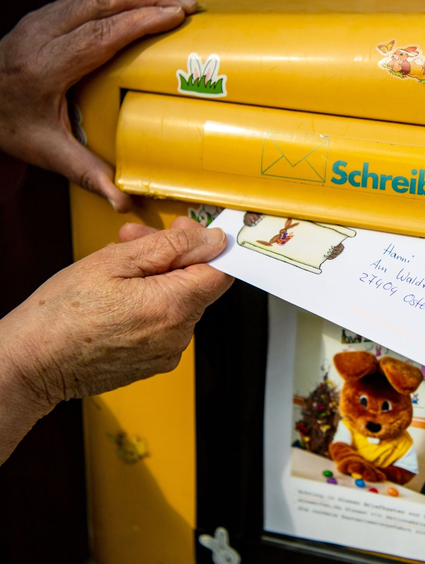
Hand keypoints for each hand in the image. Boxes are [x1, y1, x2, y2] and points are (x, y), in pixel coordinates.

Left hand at [0, 0, 196, 211]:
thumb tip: (124, 202)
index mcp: (44, 68)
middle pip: (100, 2)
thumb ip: (89, 175)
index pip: (99, 35)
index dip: (140, 22)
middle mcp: (40, 35)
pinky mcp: (46, 16)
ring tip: (176, 1)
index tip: (174, 17)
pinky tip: (145, 0)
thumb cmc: (13, 128)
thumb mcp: (49, 153)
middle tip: (187, 6)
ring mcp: (41, 20)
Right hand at [0, 217, 231, 426]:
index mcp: (174, 307)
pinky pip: (165, 324)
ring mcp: (167, 353)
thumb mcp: (113, 261)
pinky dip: (150, 304)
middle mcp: (178, 335)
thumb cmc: (60, 315)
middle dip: (171, 256)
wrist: (31, 363)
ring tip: (117, 267)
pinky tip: (119, 295)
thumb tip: (211, 240)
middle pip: (197, 284)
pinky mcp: (154, 363)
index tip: (184, 233)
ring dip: (157, 278)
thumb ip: (170, 247)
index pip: (221, 271)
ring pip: (180, 302)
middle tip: (134, 239)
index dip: (205, 245)